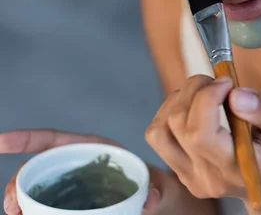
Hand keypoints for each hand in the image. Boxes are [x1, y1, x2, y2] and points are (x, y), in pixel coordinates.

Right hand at [0, 130, 179, 214]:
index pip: (54, 140)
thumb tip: (148, 200)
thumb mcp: (159, 185)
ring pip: (38, 189)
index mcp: (94, 149)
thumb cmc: (157, 187)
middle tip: (13, 207)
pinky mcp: (71, 205)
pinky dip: (34, 212)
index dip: (26, 138)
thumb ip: (155, 188)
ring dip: (22, 201)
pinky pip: (47, 206)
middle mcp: (78, 165)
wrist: (159, 205)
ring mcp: (72, 186)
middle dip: (18, 183)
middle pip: (39, 168)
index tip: (1, 141)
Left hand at [145, 75, 260, 208]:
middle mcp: (207, 177)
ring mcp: (190, 177)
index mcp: (236, 169)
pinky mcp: (179, 171)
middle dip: (194, 91)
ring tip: (204, 94)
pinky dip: (171, 113)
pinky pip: (159, 136)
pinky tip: (194, 108)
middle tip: (218, 83)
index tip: (227, 82)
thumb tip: (235, 95)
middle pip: (178, 126)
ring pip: (159, 130)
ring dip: (177, 101)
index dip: (206, 98)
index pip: (201, 134)